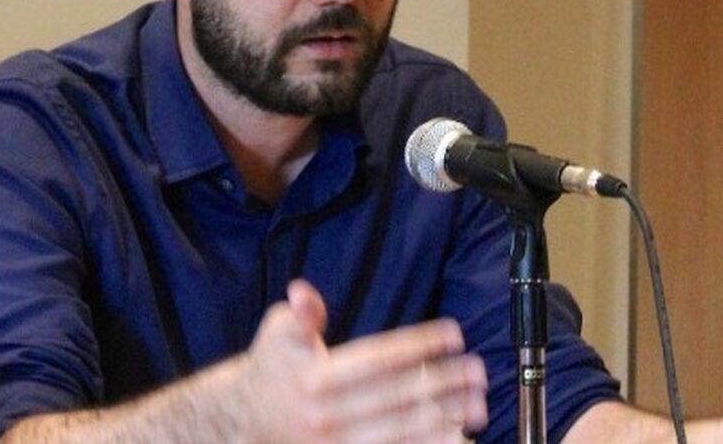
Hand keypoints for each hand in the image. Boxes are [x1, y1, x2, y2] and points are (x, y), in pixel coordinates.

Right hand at [240, 279, 488, 442]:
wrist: (245, 421)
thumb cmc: (273, 369)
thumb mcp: (278, 332)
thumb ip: (299, 314)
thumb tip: (302, 293)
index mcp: (316, 379)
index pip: (379, 358)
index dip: (420, 344)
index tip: (453, 334)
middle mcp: (327, 416)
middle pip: (397, 396)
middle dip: (443, 382)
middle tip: (477, 370)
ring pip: (401, 432)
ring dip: (444, 418)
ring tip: (477, 405)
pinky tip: (454, 437)